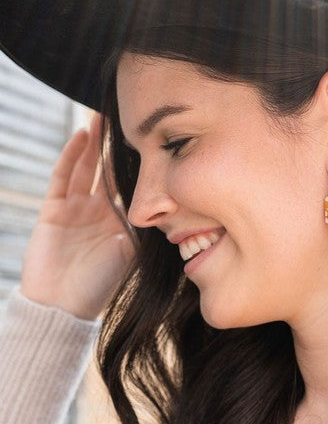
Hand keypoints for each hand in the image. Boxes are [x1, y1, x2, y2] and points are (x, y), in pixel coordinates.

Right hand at [20, 113, 134, 319]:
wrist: (64, 307)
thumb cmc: (103, 283)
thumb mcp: (133, 249)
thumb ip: (148, 226)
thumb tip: (177, 204)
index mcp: (120, 218)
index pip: (131, 182)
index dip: (139, 160)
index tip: (152, 137)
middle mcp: (98, 209)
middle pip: (108, 168)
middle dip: (116, 144)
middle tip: (128, 117)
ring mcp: (75, 207)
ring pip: (86, 166)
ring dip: (95, 142)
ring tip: (104, 116)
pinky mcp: (53, 209)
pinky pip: (63, 177)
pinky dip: (72, 155)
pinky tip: (81, 135)